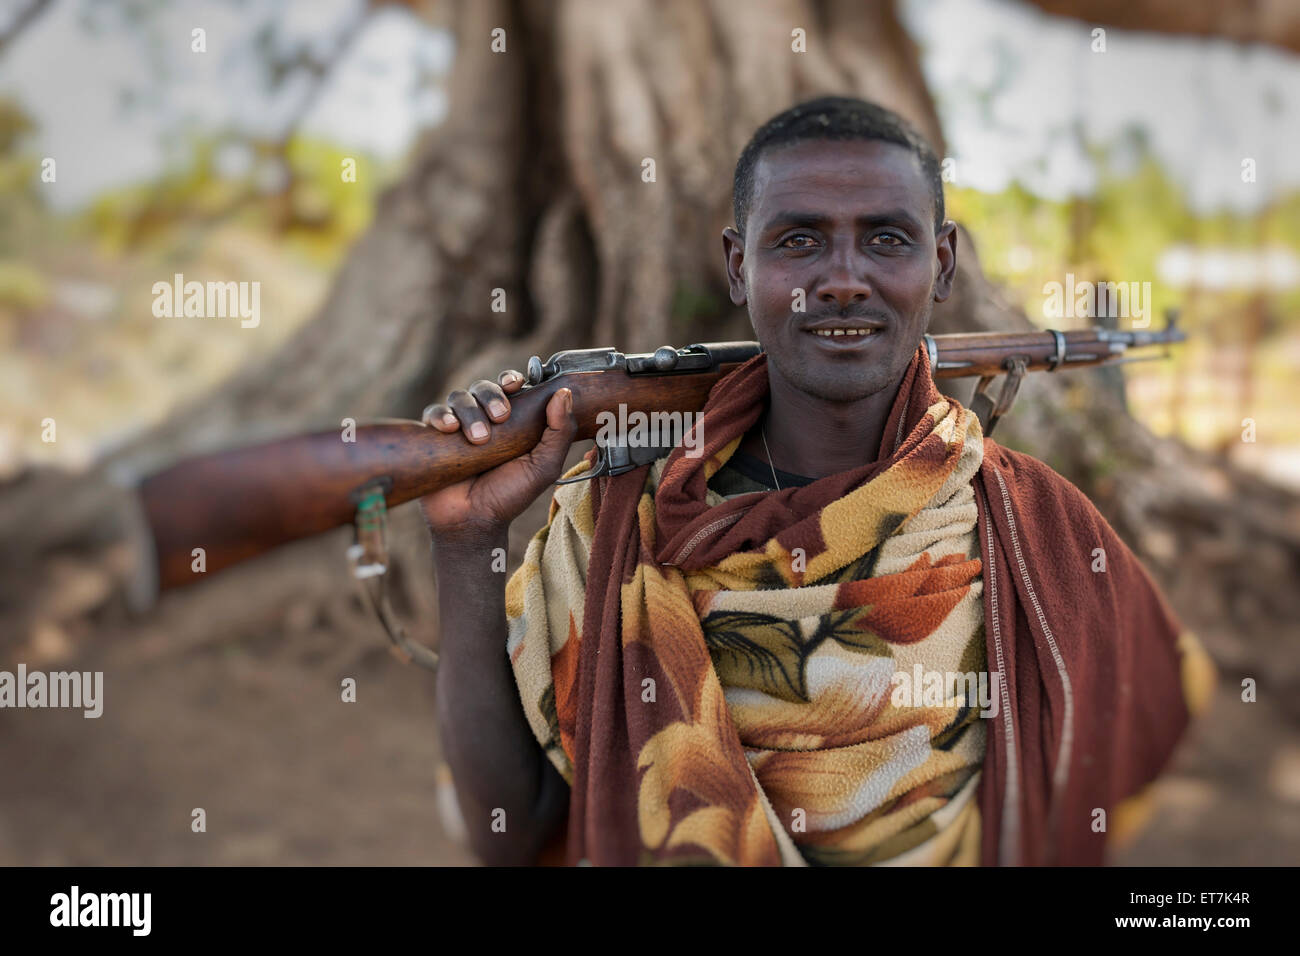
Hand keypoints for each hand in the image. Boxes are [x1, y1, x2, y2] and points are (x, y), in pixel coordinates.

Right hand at [418, 370, 577, 537]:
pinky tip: (450, 429)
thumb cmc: (510, 494)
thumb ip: (559, 432)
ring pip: (459, 397)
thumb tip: (564, 392)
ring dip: (470, 411)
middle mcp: (483, 418)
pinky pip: (433, 412)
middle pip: (483, 386)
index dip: (511, 379)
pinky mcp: (434, 436)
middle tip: (500, 417)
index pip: (509, 386)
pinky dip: (441, 415)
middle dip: (492, 396)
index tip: (515, 384)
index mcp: (511, 420)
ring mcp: (458, 426)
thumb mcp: (543, 466)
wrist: (473, 521)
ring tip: (479, 439)